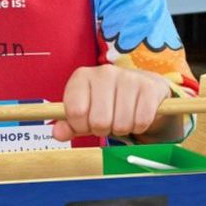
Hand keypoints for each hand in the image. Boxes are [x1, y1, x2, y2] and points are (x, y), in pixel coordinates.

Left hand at [53, 65, 177, 141]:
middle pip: (99, 121)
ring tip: (122, 118)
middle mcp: (104, 72)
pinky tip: (136, 116)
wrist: (142, 88)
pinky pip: (141, 121)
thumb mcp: (85, 112)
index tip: (86, 124)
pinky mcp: (149, 88)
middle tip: (107, 122)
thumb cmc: (107, 102)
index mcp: (82, 76)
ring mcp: (128, 78)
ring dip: (121, 129)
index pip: (75, 112)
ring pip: (121, 124)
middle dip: (103, 130)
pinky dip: (138, 126)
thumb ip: (69, 124)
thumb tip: (57, 133)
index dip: (80, 126)